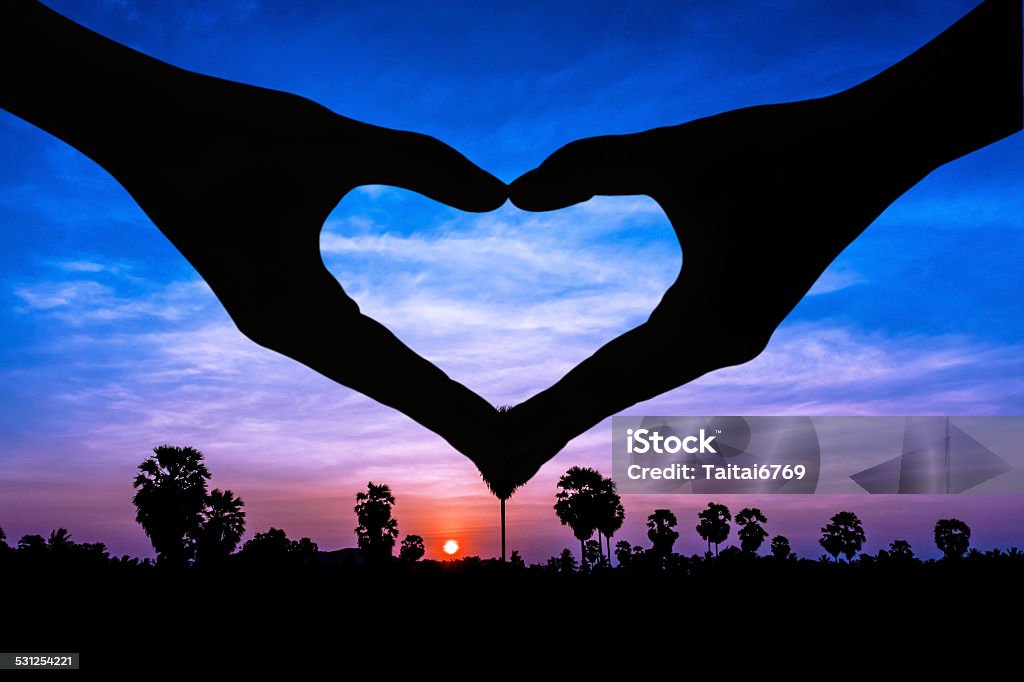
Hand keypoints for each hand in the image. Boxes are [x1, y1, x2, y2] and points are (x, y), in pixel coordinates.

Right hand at [119, 80, 510, 465]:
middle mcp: (285, 329)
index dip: (451, 407)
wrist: (138, 125)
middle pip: (384, 384)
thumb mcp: (331, 139)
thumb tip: (500, 196)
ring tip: (475, 428)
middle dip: (445, 419)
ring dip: (420, 397)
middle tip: (509, 462)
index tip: (502, 446)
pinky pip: (344, 344)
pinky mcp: (275, 299)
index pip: (394, 370)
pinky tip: (414, 378)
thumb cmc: (228, 125)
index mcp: (294, 308)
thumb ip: (420, 162)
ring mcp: (277, 318)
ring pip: (364, 369)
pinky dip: (388, 366)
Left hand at [487, 0, 1021, 491]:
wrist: (871, 151)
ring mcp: (732, 339)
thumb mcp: (675, 149)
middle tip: (494, 474)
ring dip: (583, 407)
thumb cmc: (779, 146)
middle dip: (555, 428)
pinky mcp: (737, 322)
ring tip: (525, 441)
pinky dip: (616, 379)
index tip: (493, 454)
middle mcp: (719, 347)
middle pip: (617, 395)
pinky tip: (590, 388)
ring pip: (639, 383)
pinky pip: (660, 362)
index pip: (604, 379)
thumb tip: (516, 191)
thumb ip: (591, 166)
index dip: (546, 415)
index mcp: (705, 321)